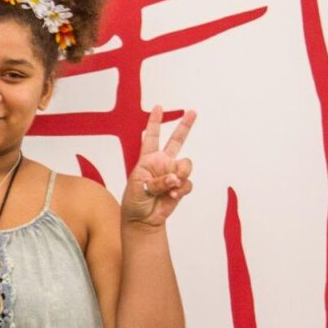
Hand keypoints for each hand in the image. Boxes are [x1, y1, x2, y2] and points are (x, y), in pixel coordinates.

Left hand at [121, 104, 195, 228]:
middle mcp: (162, 163)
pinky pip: (187, 183)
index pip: (151, 137)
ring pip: (186, 165)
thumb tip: (175, 178)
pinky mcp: (180, 187)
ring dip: (181, 175)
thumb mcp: (140, 188)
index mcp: (147, 159)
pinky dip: (181, 190)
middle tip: (193, 112)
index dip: (154, 122)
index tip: (158, 107)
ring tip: (170, 186)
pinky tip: (171, 196)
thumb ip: (158, 180)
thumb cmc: (135, 201)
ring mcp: (172, 174)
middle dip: (185, 126)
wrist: (143, 220)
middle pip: (176, 141)